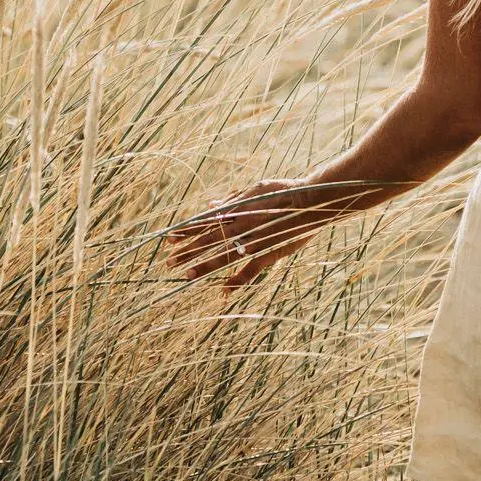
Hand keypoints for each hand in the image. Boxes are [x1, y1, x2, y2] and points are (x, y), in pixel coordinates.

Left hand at [166, 180, 316, 290]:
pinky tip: (223, 291)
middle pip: (208, 239)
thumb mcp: (256, 189)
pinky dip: (237, 281)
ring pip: (223, 256)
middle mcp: (242, 224)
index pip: (205, 221)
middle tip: (169, 261)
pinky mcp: (268, 253)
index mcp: (237, 207)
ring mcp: (254, 240)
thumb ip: (232, 199)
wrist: (312, 200)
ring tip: (185, 274)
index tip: (170, 239)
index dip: (187, 230)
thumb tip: (210, 205)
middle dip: (187, 250)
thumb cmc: (284, 191)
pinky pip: (249, 270)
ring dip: (203, 265)